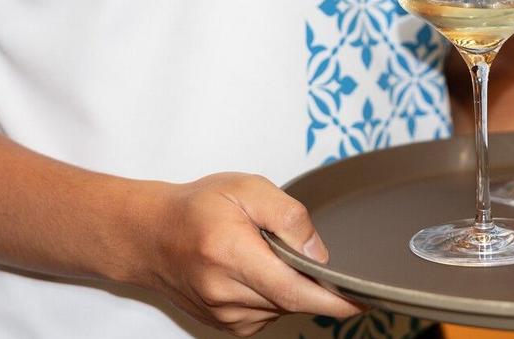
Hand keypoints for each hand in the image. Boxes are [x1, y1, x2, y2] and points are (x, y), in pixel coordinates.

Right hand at [144, 173, 360, 335]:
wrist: (151, 235)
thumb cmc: (197, 208)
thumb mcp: (246, 189)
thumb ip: (288, 216)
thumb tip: (318, 253)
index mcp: (230, 255)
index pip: (292, 289)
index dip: (332, 299)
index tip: (361, 300)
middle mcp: (225, 293)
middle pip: (292, 298)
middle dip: (307, 277)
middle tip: (290, 245)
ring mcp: (224, 315)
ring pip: (283, 307)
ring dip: (287, 283)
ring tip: (261, 252)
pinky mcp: (227, 325)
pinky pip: (269, 313)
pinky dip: (274, 293)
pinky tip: (255, 270)